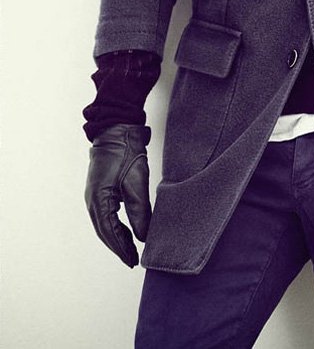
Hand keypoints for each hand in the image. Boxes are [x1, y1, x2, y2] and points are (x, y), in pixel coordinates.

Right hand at [85, 123, 151, 266]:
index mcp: (98, 200)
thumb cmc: (126, 153)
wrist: (117, 130)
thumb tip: (143, 237)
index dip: (122, 249)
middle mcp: (92, 200)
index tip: (133, 261)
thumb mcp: (137, 183)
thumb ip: (140, 212)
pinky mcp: (99, 189)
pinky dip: (115, 225)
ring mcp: (94, 195)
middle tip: (132, 260)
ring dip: (116, 237)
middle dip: (118, 247)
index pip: (109, 232)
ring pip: (104, 224)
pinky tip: (125, 229)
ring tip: (130, 249)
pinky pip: (105, 214)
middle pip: (104, 231)